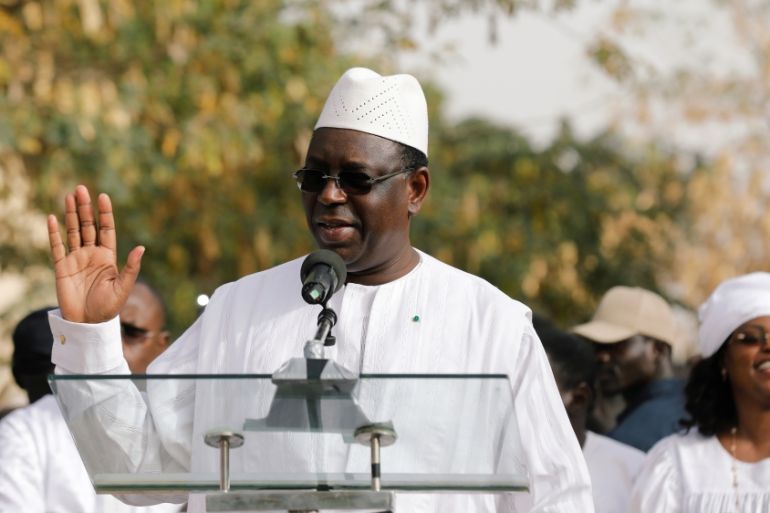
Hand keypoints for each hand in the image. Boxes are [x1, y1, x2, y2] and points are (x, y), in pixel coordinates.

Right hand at [47, 185, 144, 322]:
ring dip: (70, 214)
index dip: (104, 213)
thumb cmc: (108, 307)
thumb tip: (141, 248)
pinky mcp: (62, 267)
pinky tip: (52, 218)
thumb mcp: (123, 287)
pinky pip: (57, 247)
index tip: (103, 196)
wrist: (88, 323)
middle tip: (81, 188)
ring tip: (69, 196)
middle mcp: (91, 254)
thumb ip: (131, 268)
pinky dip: (54, 233)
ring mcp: (76, 259)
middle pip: (88, 226)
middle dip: (85, 208)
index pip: (106, 229)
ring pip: (73, 231)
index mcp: (108, 257)